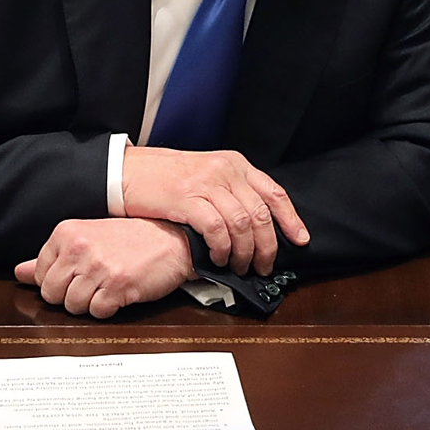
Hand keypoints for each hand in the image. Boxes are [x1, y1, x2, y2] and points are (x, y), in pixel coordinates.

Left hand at [14, 218, 193, 317]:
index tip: (78, 276)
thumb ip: (49, 258)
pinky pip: (97, 312)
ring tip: (106, 288)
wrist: (171, 239)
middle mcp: (78, 247)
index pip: (39, 275)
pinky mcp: (117, 285)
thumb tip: (19, 272)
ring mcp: (97, 266)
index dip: (58, 283)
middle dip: (70, 297)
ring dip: (90, 304)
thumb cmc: (129, 240)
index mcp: (66, 233)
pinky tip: (118, 294)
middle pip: (52, 294)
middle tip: (92, 285)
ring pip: (72, 306)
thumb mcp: (85, 240)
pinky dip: (107, 309)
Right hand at [119, 145, 307, 274]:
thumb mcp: (207, 173)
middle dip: (267, 246)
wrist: (128, 171)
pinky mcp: (187, 198)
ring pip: (242, 224)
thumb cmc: (166, 177)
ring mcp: (206, 183)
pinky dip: (222, 248)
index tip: (300, 240)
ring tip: (239, 267)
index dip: (290, 219)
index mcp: (235, 163)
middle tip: (263, 266)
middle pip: (260, 214)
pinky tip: (218, 258)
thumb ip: (231, 191)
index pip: (273, 192)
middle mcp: (225, 170)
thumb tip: (255, 225)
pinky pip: (216, 229)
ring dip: (244, 252)